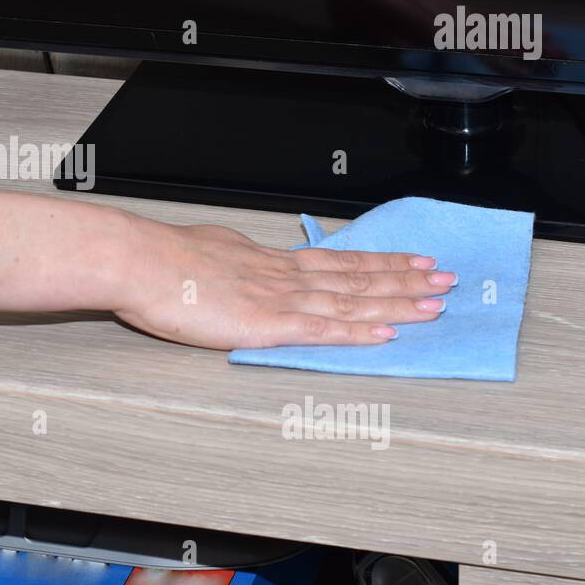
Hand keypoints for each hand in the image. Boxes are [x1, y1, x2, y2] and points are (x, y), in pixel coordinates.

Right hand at [114, 217, 453, 348]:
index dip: (378, 262)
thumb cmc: (160, 262)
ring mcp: (277, 299)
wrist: (138, 263)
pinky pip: (323, 331)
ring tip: (435, 304)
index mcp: (267, 260)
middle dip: (404, 279)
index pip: (336, 261)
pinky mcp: (266, 325)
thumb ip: (231, 263)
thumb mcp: (207, 251)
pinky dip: (359, 333)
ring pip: (350, 302)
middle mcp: (282, 276)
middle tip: (446, 278)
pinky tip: (388, 333)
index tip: (411, 260)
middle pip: (355, 277)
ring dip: (396, 303)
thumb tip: (236, 263)